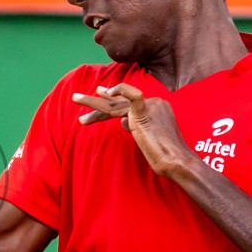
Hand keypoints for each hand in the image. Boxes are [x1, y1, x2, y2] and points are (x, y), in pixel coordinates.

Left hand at [72, 84, 195, 177]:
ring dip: (93, 103)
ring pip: (116, 104)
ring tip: (75, 98)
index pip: (127, 104)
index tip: (99, 97)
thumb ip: (135, 125)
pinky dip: (119, 91)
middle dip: (97, 101)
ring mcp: (150, 105)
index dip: (110, 103)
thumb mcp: (147, 137)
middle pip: (119, 103)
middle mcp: (154, 103)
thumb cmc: (164, 154)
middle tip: (78, 97)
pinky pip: (132, 95)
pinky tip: (104, 92)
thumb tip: (123, 121)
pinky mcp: (145, 112)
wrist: (175, 160)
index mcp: (156, 107)